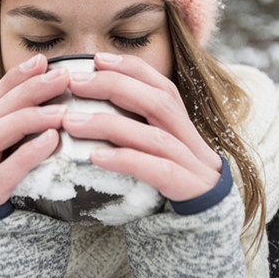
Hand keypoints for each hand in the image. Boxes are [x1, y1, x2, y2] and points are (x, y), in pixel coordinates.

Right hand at [0, 54, 69, 206]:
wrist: (2, 245)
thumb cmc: (22, 195)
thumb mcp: (31, 159)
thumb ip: (42, 133)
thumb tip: (76, 104)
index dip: (16, 78)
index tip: (42, 60)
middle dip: (26, 90)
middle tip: (61, 77)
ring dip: (26, 119)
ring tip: (61, 112)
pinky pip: (1, 174)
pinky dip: (25, 154)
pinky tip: (50, 142)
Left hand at [61, 52, 221, 201]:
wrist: (208, 218)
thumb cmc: (171, 176)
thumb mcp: (155, 145)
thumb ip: (134, 124)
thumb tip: (90, 102)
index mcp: (180, 122)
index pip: (159, 83)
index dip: (130, 67)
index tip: (96, 59)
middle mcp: (187, 136)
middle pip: (157, 101)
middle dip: (115, 86)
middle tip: (75, 83)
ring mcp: (190, 162)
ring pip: (153, 136)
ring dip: (110, 125)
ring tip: (71, 122)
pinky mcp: (187, 188)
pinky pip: (157, 171)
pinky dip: (126, 160)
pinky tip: (96, 157)